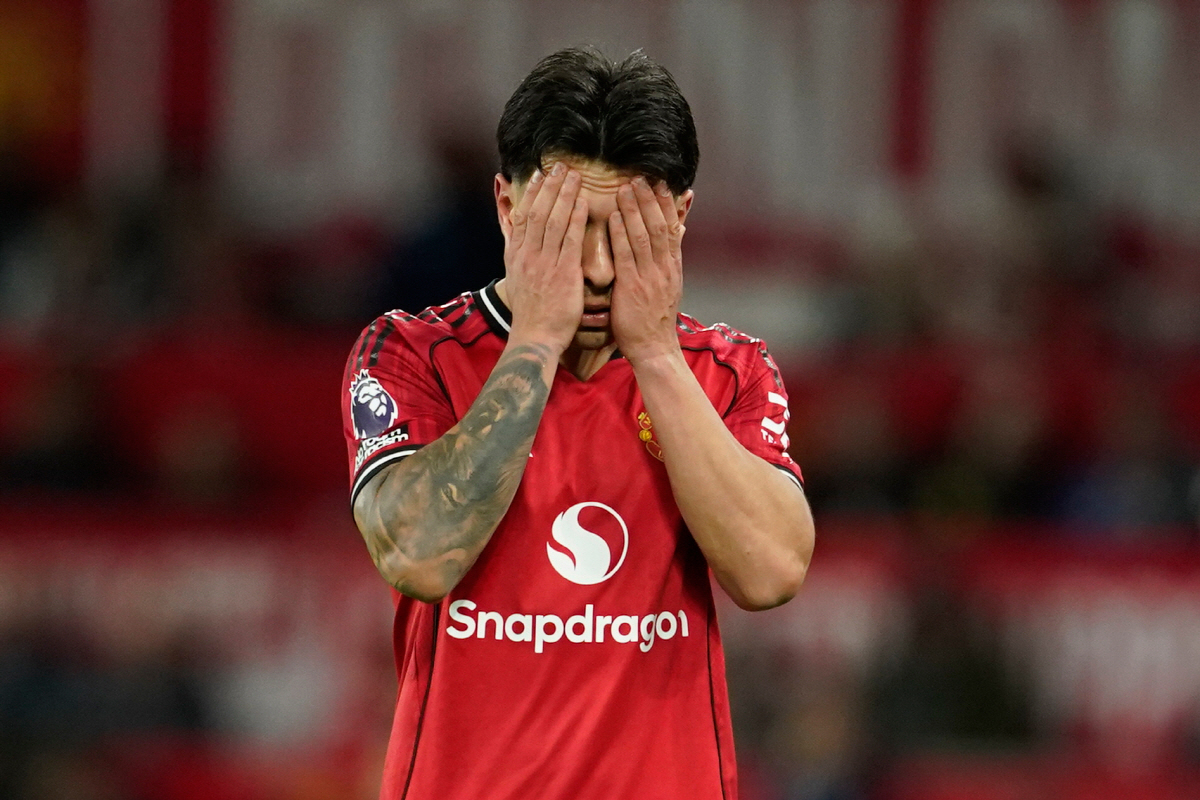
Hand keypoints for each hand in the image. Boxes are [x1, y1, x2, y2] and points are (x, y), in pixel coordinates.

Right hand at [502, 163, 587, 353]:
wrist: (535, 337)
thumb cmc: (531, 310)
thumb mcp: (516, 276)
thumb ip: (516, 250)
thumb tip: (513, 229)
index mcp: (517, 255)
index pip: (523, 216)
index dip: (532, 192)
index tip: (540, 174)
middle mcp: (528, 254)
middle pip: (539, 212)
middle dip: (550, 187)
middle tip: (561, 166)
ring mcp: (545, 263)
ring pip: (554, 221)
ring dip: (564, 195)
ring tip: (574, 176)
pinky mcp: (563, 273)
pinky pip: (570, 240)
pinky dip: (576, 219)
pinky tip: (583, 203)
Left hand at [609, 177, 684, 362]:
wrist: (654, 348)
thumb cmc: (655, 318)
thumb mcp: (669, 284)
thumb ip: (669, 257)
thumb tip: (678, 230)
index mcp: (673, 266)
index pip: (672, 227)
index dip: (665, 203)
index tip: (658, 182)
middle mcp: (664, 268)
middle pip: (659, 225)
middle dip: (649, 200)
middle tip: (639, 177)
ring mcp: (650, 277)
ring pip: (644, 236)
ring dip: (633, 210)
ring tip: (624, 188)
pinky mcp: (633, 288)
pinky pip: (627, 256)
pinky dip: (621, 234)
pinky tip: (614, 217)